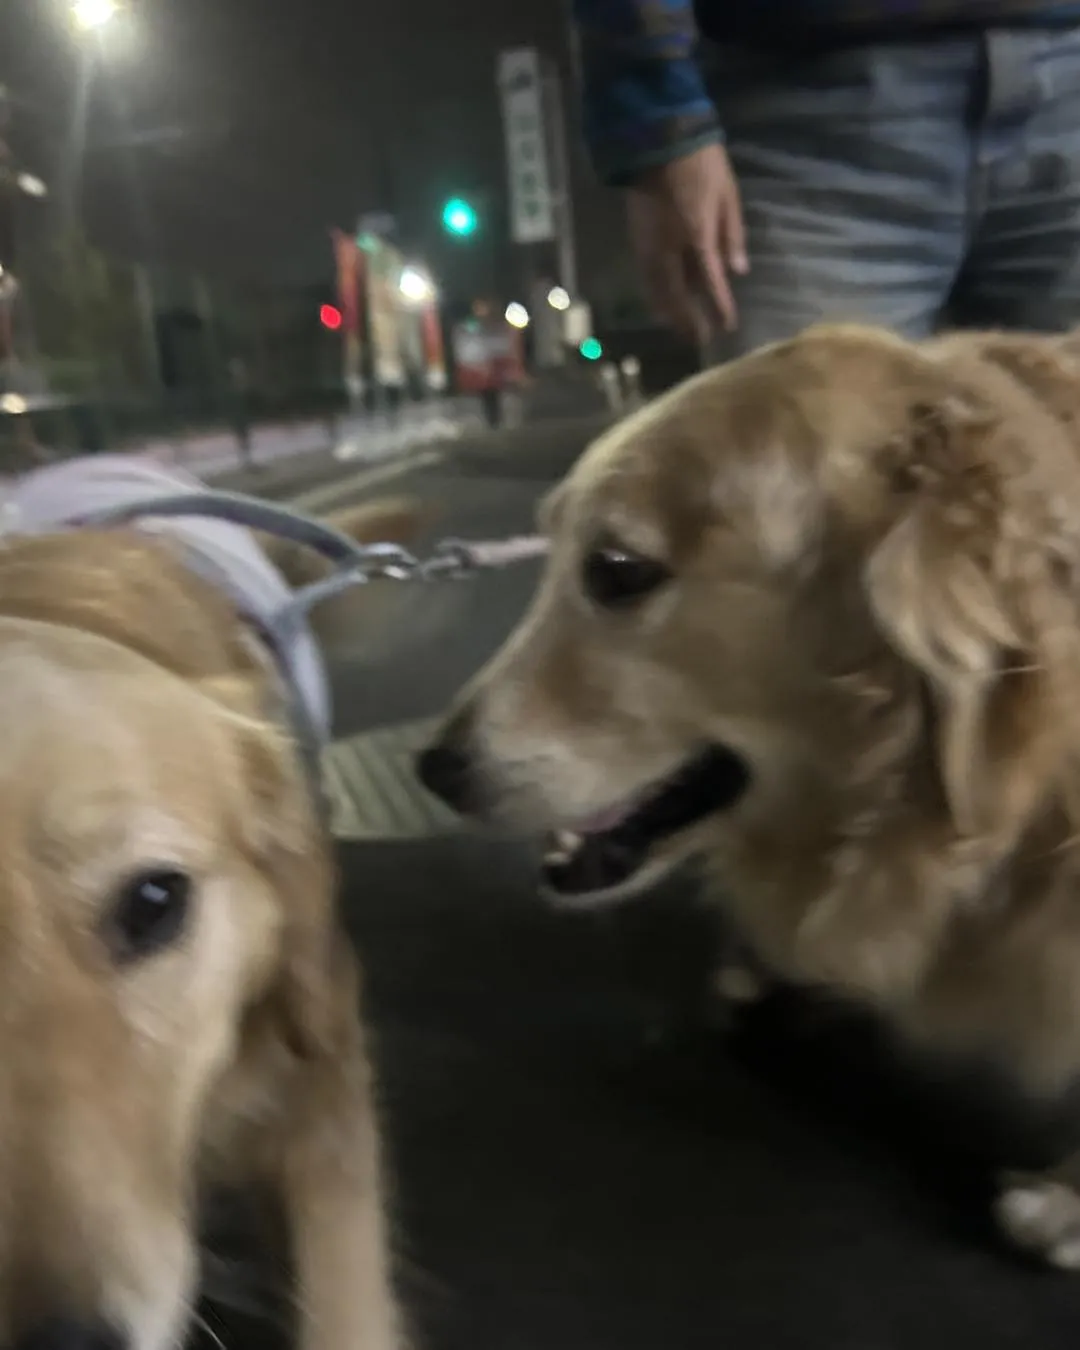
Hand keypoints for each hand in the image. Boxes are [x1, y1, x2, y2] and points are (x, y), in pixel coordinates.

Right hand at [626, 142, 747, 342]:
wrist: (659, 138)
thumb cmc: (702, 163)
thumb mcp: (728, 195)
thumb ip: (732, 234)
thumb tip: (738, 271)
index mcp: (697, 236)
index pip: (710, 283)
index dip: (719, 307)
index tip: (727, 326)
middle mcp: (669, 248)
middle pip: (677, 295)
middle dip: (687, 319)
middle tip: (698, 339)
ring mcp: (649, 245)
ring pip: (657, 290)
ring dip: (668, 312)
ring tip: (678, 328)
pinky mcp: (637, 239)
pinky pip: (646, 277)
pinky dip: (655, 294)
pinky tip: (661, 302)